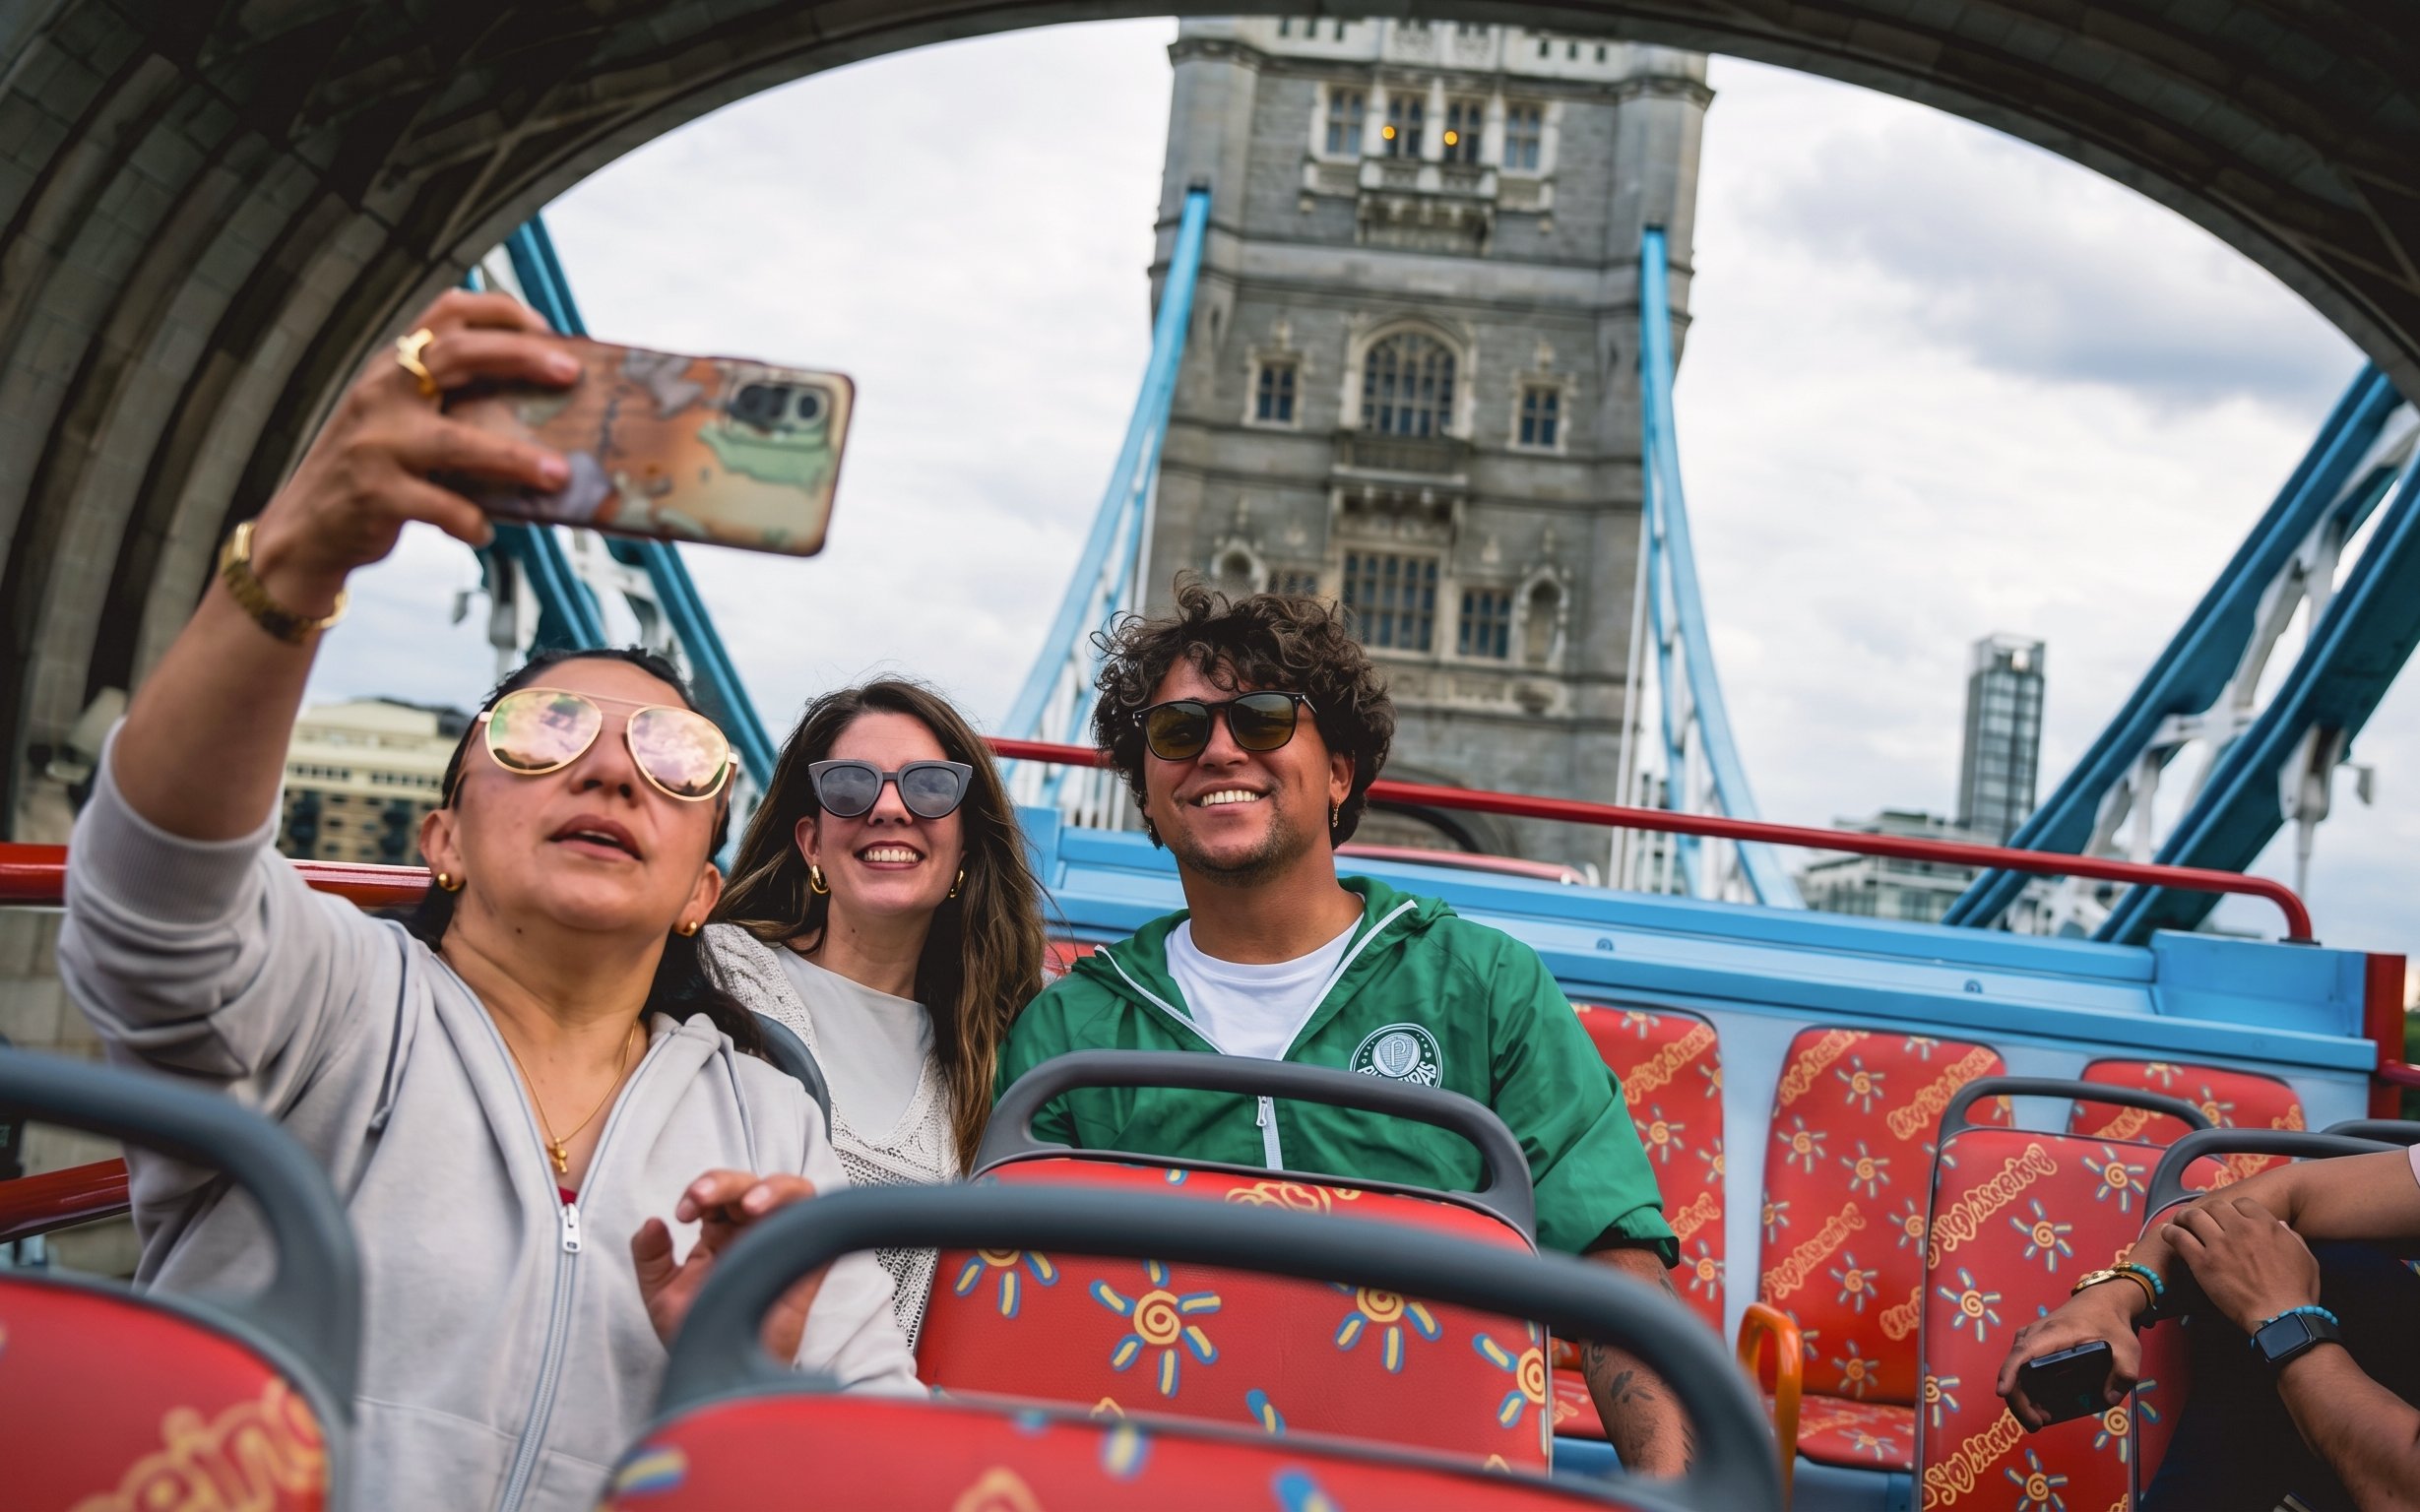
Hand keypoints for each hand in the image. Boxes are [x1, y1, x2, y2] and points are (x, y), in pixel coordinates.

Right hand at [246, 289, 577, 611]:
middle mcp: (381, 394)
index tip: (545, 328)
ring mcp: (375, 443)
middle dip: (519, 357)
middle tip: (570, 372)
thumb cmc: (372, 470)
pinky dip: (470, 519)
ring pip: (455, 441)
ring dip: (514, 458)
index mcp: (393, 368)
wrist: (306, 528)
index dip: (499, 311)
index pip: (445, 312)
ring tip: (558, 474)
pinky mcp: (375, 494)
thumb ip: (446, 402)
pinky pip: (440, 506)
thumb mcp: (397, 419)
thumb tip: (539, 404)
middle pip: (455, 355)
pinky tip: (484, 530)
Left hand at [630, 1170, 828, 1361]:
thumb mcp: (662, 1295)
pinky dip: (809, 1209)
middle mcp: (752, 1233)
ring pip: (794, 1192)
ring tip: (751, 1204)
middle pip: (751, 1184)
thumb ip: (650, 1257)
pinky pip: (821, 1222)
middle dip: (725, 1183)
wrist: (724, 1378)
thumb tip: (652, 1221)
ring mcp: (782, 1243)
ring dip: (773, 1189)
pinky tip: (782, 1220)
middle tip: (701, 1199)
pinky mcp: (808, 1262)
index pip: (718, 1193)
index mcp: (719, 1235)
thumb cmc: (700, 1337)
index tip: (682, 1214)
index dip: (702, 1190)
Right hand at [1997, 1284, 2139, 1429]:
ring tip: (2043, 1418)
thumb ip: (2124, 1373)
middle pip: (2015, 1366)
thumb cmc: (2111, 1324)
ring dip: (2022, 1397)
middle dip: (2019, 1400)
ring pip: (2015, 1369)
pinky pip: (2021, 1368)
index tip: (2002, 1392)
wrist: (2101, 1302)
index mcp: (2056, 1333)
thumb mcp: (2127, 1348)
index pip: (2025, 1351)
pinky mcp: (2032, 1345)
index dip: (2010, 1372)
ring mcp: (2031, 1338)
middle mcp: (2035, 1334)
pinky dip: (2025, 1389)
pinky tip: (2041, 1405)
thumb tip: (2108, 1399)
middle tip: (2038, 1424)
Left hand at [2163, 1196, 2319, 1333]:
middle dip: (2208, 1211)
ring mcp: (2220, 1244)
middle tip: (2201, 1218)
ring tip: (2181, 1221)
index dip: (2233, 1209)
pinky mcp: (2202, 1262)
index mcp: (2266, 1225)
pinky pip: (2179, 1238)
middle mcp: (2241, 1229)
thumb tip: (2279, 1224)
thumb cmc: (2297, 1292)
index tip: (2228, 1218)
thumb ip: (2291, 1236)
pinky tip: (2167, 1232)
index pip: (2242, 1203)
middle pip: (2215, 1206)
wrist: (2281, 1317)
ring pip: (2194, 1216)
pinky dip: (2170, 1232)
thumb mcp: (2305, 1257)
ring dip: (2186, 1217)